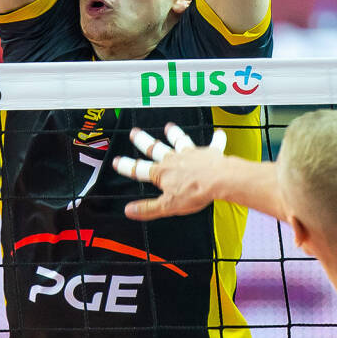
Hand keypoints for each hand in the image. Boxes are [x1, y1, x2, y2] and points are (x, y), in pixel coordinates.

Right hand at [112, 123, 227, 219]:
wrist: (219, 180)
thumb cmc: (195, 192)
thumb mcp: (167, 206)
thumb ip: (147, 208)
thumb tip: (129, 211)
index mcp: (162, 173)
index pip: (139, 169)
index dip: (126, 166)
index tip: (117, 161)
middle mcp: (174, 159)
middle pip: (154, 148)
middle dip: (143, 141)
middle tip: (134, 133)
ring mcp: (191, 153)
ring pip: (179, 140)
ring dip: (174, 133)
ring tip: (169, 127)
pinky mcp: (209, 152)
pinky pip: (213, 144)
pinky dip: (217, 139)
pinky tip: (219, 133)